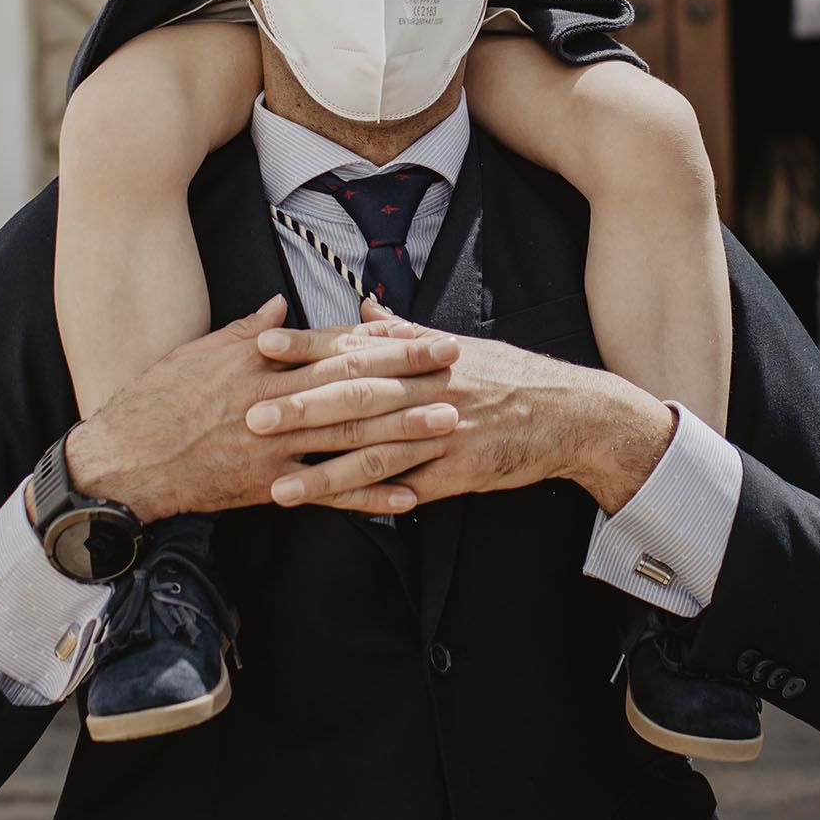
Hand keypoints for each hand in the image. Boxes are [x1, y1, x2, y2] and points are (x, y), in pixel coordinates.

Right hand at [65, 298, 464, 522]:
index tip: (425, 331)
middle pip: (352, 386)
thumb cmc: (158, 399)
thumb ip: (248, 329)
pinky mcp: (268, 487)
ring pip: (348, 436)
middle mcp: (274, 403)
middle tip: (456, 365)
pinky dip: (368, 497)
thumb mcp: (200, 352)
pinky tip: (407, 496)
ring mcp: (275, 448)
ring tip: (447, 422)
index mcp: (261, 364)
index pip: (335, 347)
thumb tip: (284, 301)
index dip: (384, 341)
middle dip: (407, 374)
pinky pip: (327, 494)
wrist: (125, 461)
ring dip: (401, 430)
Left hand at [253, 321, 673, 514]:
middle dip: (301, 408)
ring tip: (280, 486)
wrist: (570, 412)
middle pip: (357, 398)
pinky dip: (375, 500)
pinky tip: (339, 513)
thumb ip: (403, 331)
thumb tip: (363, 306)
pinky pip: (410, 489)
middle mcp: (429, 387)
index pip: (354, 345)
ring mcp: (445, 432)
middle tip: (249, 415)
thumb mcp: (456, 345)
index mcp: (422, 354)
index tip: (260, 343)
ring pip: (376, 451)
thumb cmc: (508, 375)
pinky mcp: (461, 472)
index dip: (306, 345)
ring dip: (325, 472)